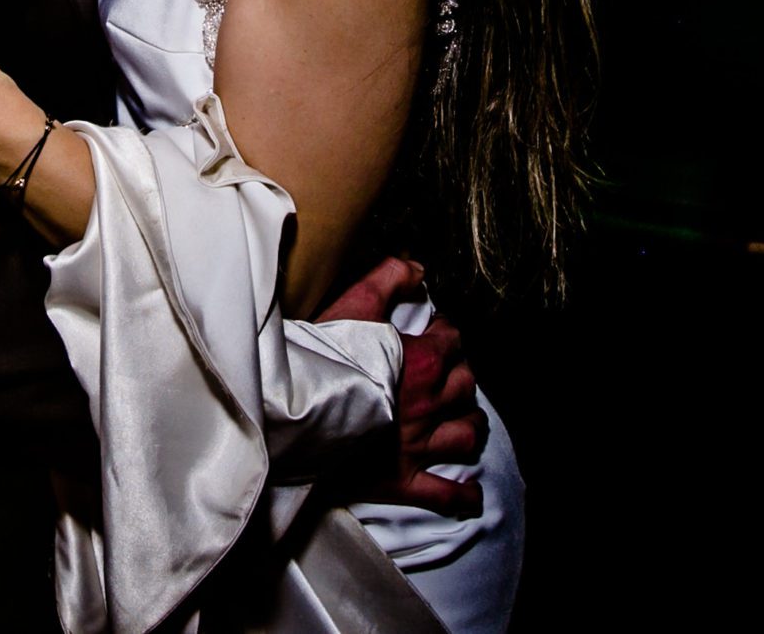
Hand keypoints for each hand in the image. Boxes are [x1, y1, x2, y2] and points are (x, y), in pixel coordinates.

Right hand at [319, 255, 487, 518]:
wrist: (292, 412)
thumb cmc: (320, 357)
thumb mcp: (353, 304)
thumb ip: (388, 277)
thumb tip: (418, 268)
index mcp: (423, 361)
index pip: (452, 341)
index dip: (445, 334)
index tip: (435, 333)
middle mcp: (430, 404)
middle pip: (465, 386)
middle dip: (460, 376)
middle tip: (448, 374)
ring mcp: (419, 445)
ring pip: (465, 436)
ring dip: (470, 426)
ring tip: (465, 421)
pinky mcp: (403, 480)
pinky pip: (444, 494)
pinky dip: (462, 495)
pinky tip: (471, 493)